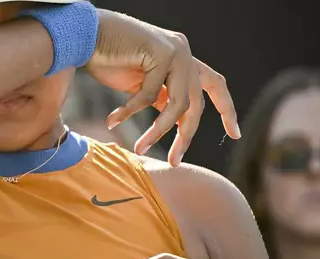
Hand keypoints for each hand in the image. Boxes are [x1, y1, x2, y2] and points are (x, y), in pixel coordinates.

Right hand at [86, 10, 240, 165]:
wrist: (85, 36)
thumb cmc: (107, 60)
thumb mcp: (140, 85)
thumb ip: (160, 98)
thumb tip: (172, 122)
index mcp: (183, 60)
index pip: (215, 85)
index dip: (226, 110)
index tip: (235, 134)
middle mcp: (184, 53)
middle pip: (196, 105)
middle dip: (185, 136)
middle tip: (173, 161)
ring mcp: (176, 51)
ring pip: (177, 104)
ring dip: (157, 132)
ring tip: (139, 148)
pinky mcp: (161, 52)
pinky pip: (149, 96)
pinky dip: (129, 112)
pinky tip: (112, 120)